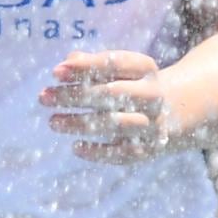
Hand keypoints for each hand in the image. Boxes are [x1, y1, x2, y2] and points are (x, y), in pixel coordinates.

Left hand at [41, 48, 178, 162]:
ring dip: (80, 123)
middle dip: (74, 96)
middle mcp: (153, 95)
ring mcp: (153, 123)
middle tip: (43, 97)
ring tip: (52, 121)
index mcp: (146, 68)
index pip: (114, 64)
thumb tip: (65, 64)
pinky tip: (75, 147)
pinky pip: (122, 153)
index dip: (84, 67)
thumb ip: (91, 64)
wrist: (174, 111)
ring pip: (114, 124)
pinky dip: (98, 152)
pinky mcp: (150, 148)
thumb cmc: (131, 83)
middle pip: (111, 94)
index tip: (55, 72)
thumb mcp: (118, 69)